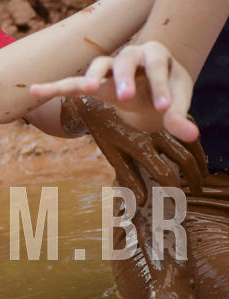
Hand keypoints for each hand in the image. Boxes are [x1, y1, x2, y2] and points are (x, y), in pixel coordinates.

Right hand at [31, 41, 197, 142]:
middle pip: (124, 61)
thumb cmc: (164, 87)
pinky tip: (33, 89)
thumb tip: (193, 134)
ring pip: (97, 67)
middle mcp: (129, 55)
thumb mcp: (177, 99)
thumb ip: (180, 115)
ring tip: (87, 90)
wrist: (146, 80)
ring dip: (92, 78)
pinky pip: (70, 83)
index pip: (157, 67)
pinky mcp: (92, 81)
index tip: (165, 109)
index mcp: (154, 55)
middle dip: (123, 77)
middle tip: (126, 97)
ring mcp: (108, 67)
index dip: (162, 87)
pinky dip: (54, 86)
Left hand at [61, 97, 206, 206]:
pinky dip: (195, 143)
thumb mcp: (112, 154)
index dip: (173, 192)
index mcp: (138, 146)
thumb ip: (128, 178)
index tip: (176, 203)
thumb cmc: (104, 130)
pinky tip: (196, 155)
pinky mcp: (167, 109)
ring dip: (199, 162)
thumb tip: (142, 202)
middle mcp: (154, 132)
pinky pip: (189, 126)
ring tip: (201, 176)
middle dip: (193, 178)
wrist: (98, 95)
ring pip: (191, 142)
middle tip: (195, 191)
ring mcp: (163, 119)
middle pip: (184, 159)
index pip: (165, 174)